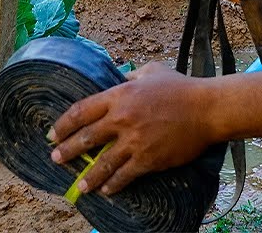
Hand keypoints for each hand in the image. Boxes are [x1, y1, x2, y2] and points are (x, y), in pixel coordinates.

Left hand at [48, 62, 215, 195]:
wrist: (207, 109)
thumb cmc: (181, 87)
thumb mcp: (152, 71)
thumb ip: (131, 76)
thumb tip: (119, 78)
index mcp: (120, 95)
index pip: (81, 111)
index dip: (63, 124)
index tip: (53, 134)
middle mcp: (122, 118)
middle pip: (86, 138)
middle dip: (67, 151)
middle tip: (56, 158)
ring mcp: (135, 141)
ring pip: (102, 163)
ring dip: (88, 176)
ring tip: (80, 186)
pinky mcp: (148, 159)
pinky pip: (124, 175)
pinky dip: (113, 184)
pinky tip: (106, 190)